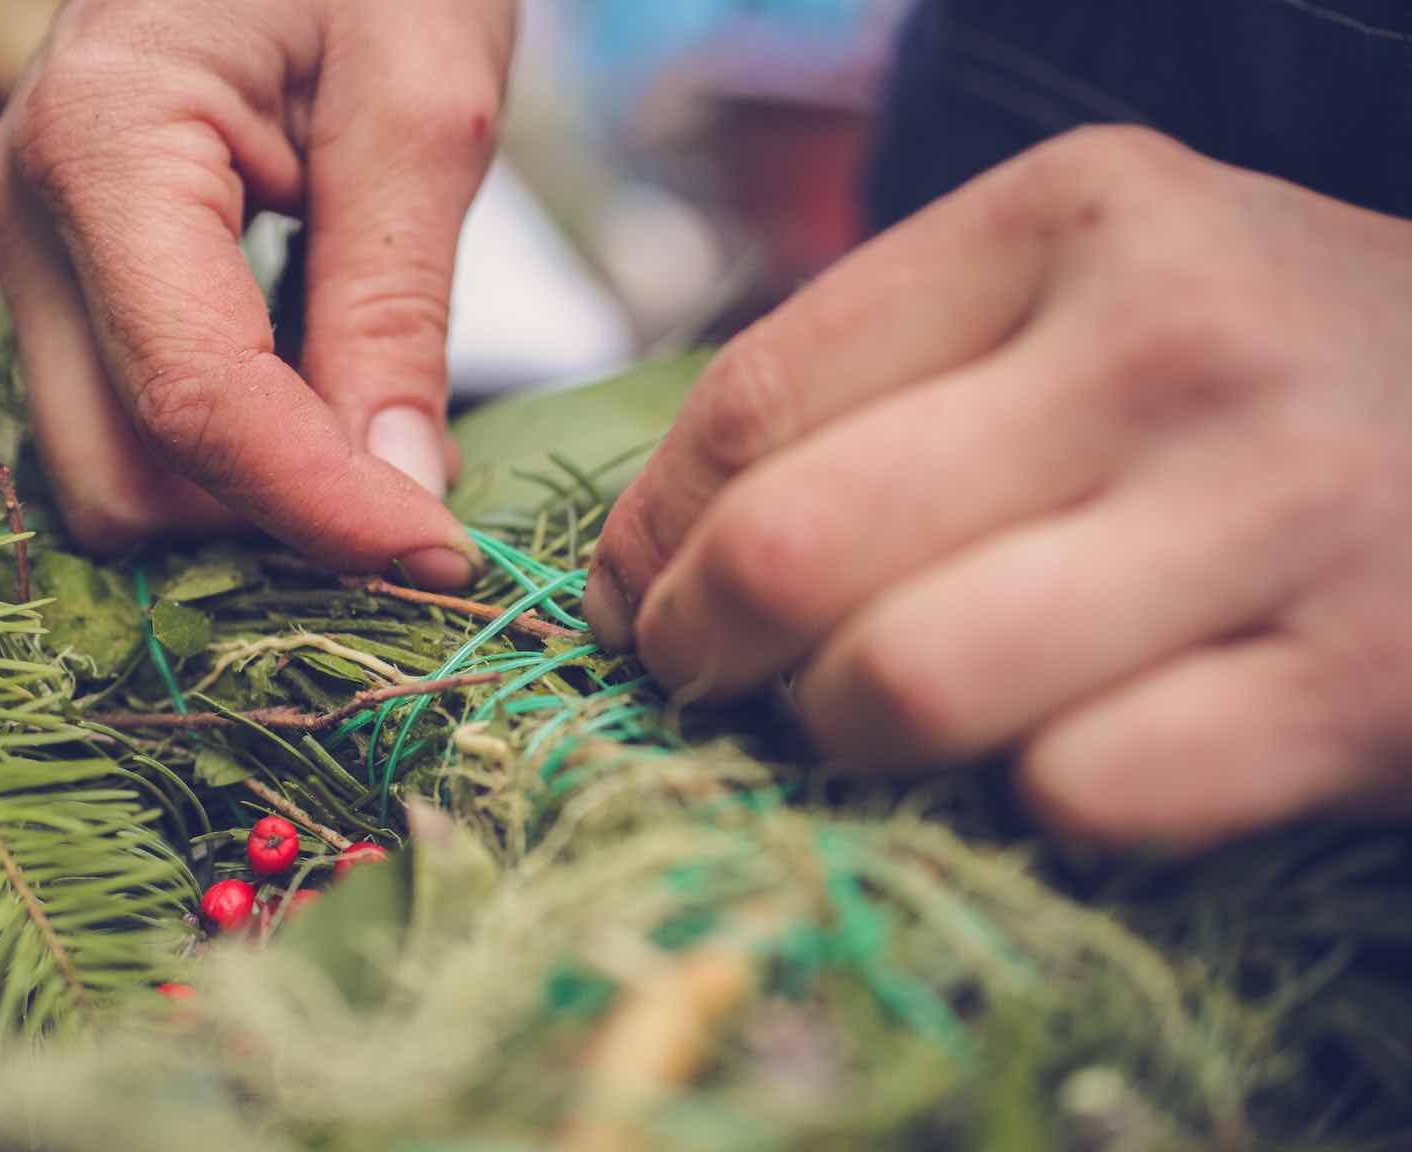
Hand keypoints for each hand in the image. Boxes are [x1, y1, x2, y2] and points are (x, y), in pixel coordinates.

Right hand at [0, 0, 515, 584]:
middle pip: (122, 479)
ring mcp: (37, 254)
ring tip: (382, 426)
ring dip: (252, 499)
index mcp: (104, 145)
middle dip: (272, 520)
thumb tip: (400, 492)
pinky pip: (133, 425)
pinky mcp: (72, 280)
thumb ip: (396, 305)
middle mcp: (30, 216)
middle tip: (421, 499)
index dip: (321, 506)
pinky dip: (235, 456)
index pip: (195, 396)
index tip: (444, 561)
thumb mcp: (419, 105)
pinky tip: (329, 397)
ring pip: (115, 474)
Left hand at [586, 125, 1411, 846]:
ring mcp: (1276, 515)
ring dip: (843, 736)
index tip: (625, 596)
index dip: (646, 530)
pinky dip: (1026, 801)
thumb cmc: (1263, 372)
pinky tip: (1051, 756)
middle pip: (796, 550)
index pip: (756, 397)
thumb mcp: (1090, 291)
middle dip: (698, 650)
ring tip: (863, 722)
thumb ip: (891, 374)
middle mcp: (1171, 344)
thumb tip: (662, 544)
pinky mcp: (1359, 689)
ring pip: (908, 687)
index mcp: (1072, 220)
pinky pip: (1076, 795)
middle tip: (699, 681)